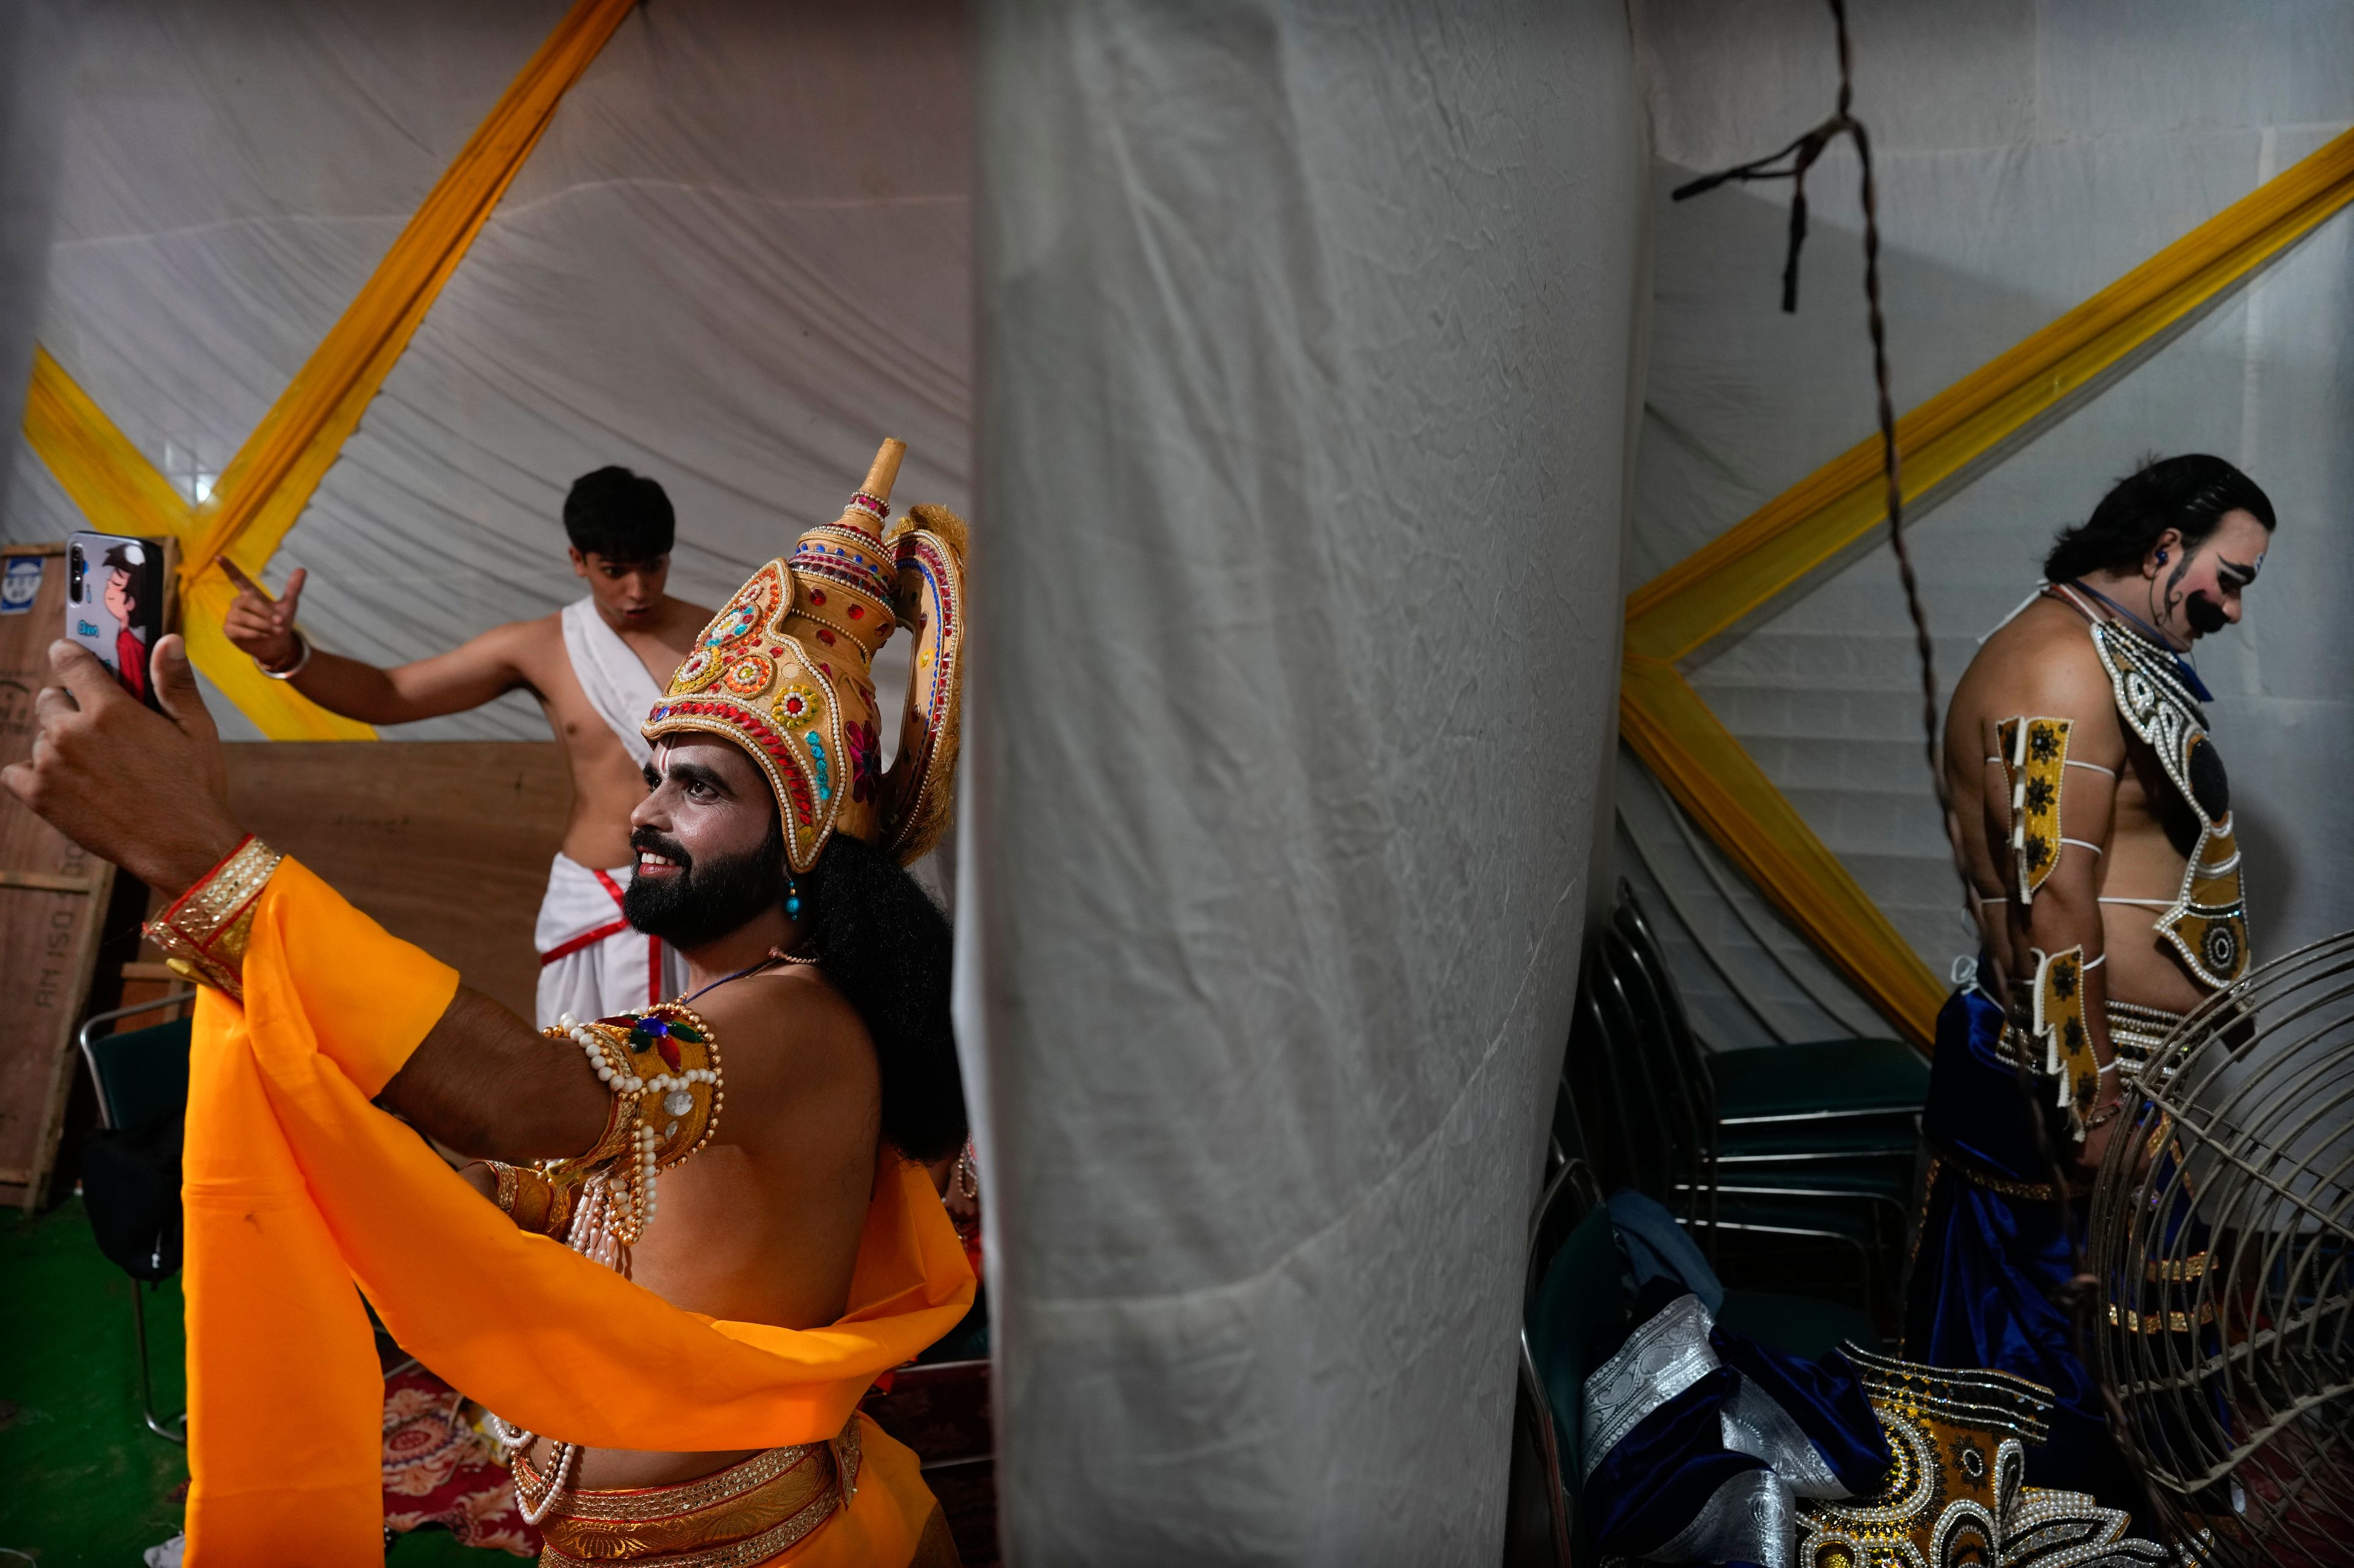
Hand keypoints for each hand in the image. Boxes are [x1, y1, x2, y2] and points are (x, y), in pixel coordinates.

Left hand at [1, 636, 241, 896]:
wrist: (182, 847)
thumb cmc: (195, 786)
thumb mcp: (197, 729)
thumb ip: (174, 682)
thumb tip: (167, 639)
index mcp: (110, 709)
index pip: (70, 661)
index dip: (71, 655)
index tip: (72, 658)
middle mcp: (72, 732)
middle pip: (50, 699)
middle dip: (69, 705)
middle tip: (98, 729)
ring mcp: (51, 765)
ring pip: (40, 737)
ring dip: (58, 743)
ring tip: (92, 765)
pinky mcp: (39, 796)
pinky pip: (15, 772)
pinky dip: (33, 774)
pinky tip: (64, 782)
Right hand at [220, 559, 305, 669]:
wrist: (277, 645)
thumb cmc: (279, 623)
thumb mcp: (289, 605)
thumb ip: (293, 588)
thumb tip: (302, 569)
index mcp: (251, 594)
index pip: (237, 578)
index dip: (228, 568)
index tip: (219, 557)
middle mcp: (239, 603)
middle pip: (246, 601)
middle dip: (264, 612)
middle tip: (279, 622)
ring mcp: (232, 616)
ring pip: (242, 616)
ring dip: (261, 625)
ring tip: (274, 631)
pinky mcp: (229, 630)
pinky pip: (237, 629)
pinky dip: (253, 633)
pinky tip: (263, 636)